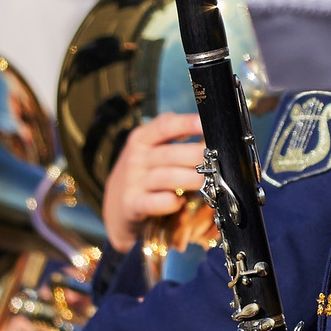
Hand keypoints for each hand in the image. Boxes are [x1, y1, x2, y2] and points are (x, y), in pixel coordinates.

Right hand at [104, 113, 204, 251]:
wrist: (117, 207)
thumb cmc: (144, 174)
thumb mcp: (150, 150)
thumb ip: (173, 137)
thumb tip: (209, 131)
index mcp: (141, 138)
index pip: (165, 126)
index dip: (186, 123)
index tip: (205, 124)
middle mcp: (135, 158)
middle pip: (169, 154)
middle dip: (195, 155)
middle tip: (214, 159)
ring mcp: (133, 182)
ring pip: (166, 177)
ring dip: (190, 179)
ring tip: (206, 181)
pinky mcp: (133, 205)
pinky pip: (156, 202)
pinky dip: (171, 202)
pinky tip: (180, 201)